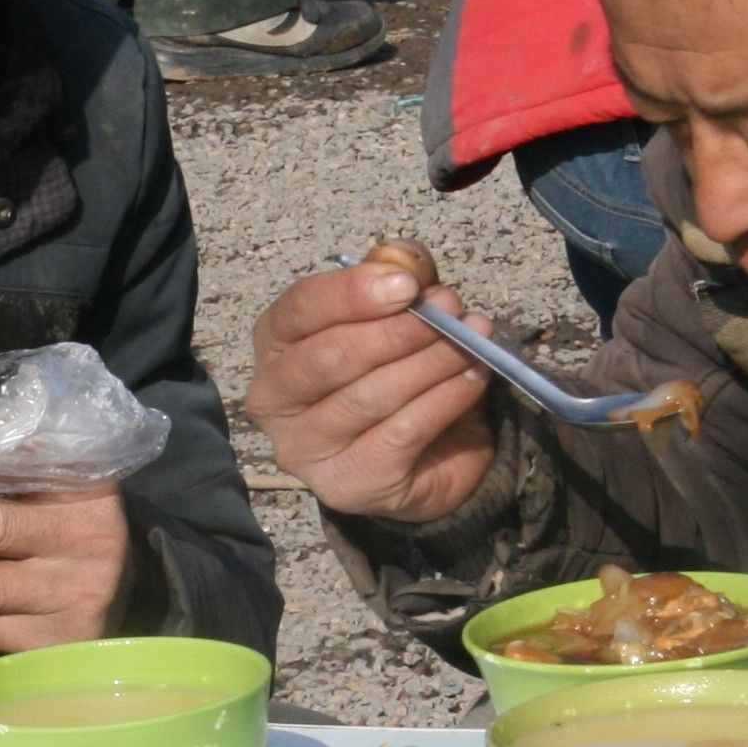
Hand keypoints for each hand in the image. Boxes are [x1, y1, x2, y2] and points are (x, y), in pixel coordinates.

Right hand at [246, 255, 495, 524]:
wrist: (420, 457)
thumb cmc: (392, 374)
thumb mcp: (395, 318)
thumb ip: (397, 283)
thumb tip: (409, 262)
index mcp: (276, 343)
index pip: (301, 309)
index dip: (354, 292)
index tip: (409, 285)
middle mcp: (274, 398)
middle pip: (332, 355)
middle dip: (400, 330)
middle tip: (450, 312)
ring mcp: (306, 447)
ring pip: (371, 394)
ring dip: (432, 362)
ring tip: (472, 342)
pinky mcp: (348, 483)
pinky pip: (403, 431)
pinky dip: (446, 399)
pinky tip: (473, 379)